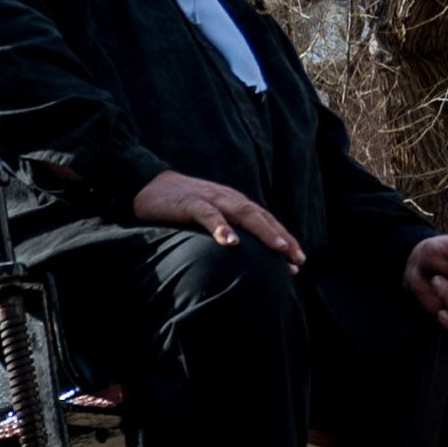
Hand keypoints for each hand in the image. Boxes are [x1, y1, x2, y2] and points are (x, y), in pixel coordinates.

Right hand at [132, 169, 300, 265]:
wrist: (148, 185)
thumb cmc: (180, 206)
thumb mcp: (209, 216)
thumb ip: (226, 230)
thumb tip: (242, 256)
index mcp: (234, 203)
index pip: (265, 220)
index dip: (284, 238)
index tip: (298, 261)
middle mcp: (229, 199)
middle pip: (261, 217)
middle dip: (281, 237)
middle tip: (296, 259)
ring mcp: (211, 200)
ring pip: (243, 214)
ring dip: (263, 231)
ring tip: (278, 248)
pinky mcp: (191, 203)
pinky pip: (209, 215)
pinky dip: (222, 228)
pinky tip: (231, 242)